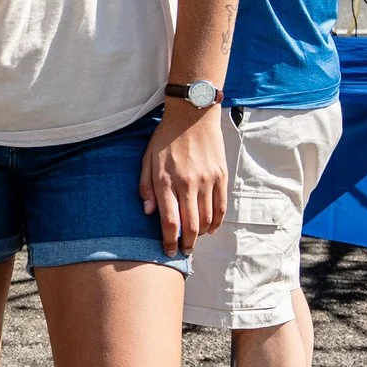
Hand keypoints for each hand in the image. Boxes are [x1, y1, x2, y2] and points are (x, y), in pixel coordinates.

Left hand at [139, 101, 227, 256]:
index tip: (168, 251)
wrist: (193, 115)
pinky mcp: (221, 177)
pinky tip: (210, 228)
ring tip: (194, 238)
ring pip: (207, 220)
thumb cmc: (166, 137)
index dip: (169, 241)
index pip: (169, 222)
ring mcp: (207, 181)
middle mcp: (187, 184)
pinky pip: (221, 207)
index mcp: (166, 181)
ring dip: (200, 234)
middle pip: (191, 226)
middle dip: (187, 244)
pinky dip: (216, 222)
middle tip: (184, 251)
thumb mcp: (147, 159)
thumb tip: (148, 212)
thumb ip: (145, 186)